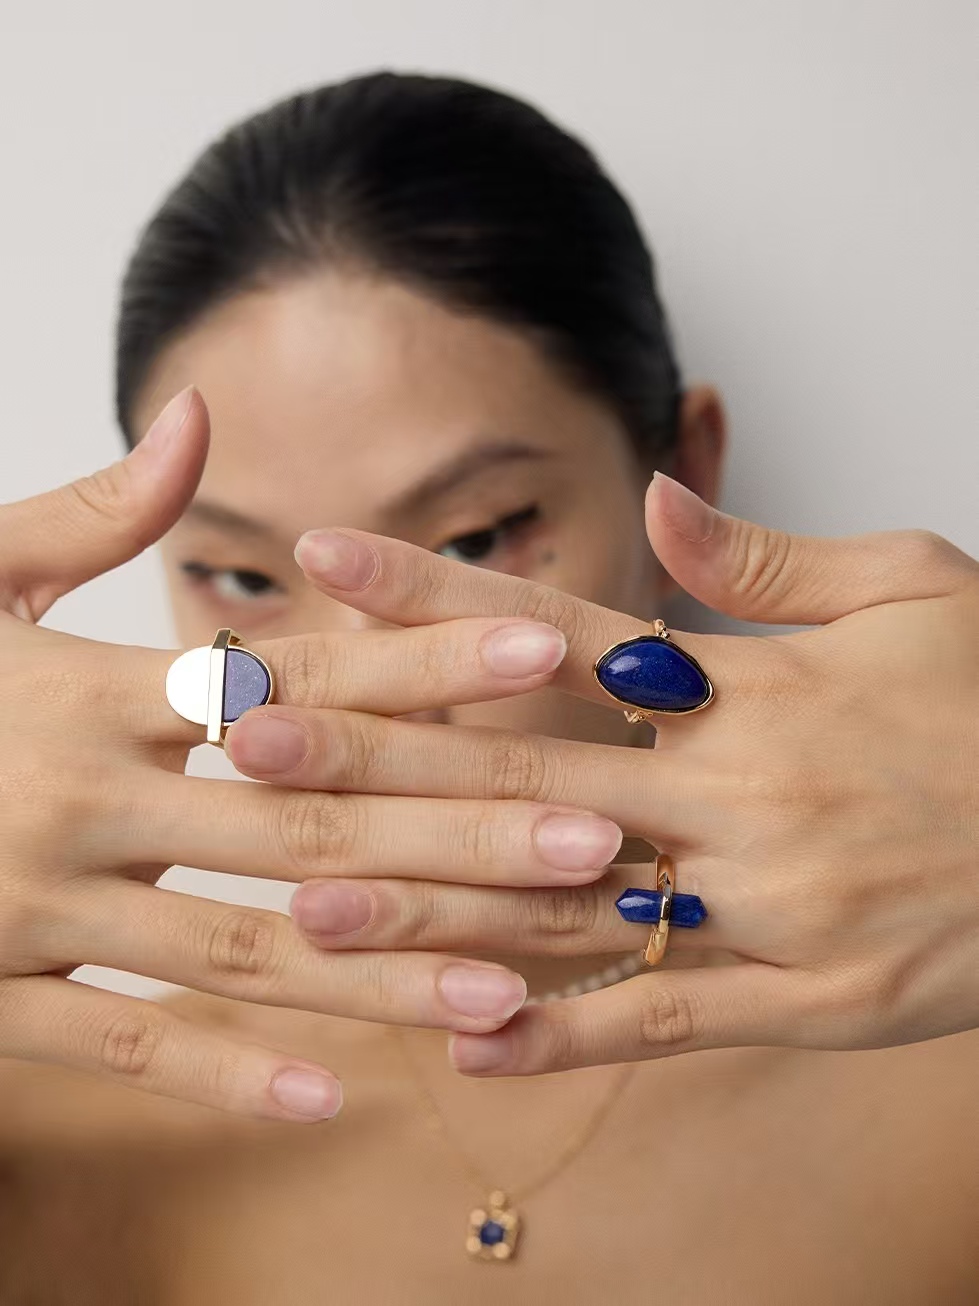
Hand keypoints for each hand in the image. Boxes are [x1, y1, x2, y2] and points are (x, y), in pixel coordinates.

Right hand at [0, 387, 622, 1116]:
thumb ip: (90, 511)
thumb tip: (194, 416)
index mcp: (89, 688)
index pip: (294, 670)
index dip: (422, 654)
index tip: (544, 643)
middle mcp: (84, 797)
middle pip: (308, 820)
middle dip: (458, 834)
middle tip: (597, 847)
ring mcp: (42, 903)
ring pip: (245, 947)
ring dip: (385, 976)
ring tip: (512, 995)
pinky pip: (126, 1041)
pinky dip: (228, 1072)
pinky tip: (338, 1097)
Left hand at [254, 472, 978, 1073]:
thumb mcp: (913, 590)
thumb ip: (769, 555)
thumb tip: (655, 495)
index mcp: (756, 688)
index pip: (554, 633)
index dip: (430, 595)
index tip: (319, 562)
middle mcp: (743, 796)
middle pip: (523, 770)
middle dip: (381, 753)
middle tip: (250, 738)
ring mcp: (772, 906)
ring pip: (572, 908)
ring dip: (436, 905)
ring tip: (310, 903)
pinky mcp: (810, 1000)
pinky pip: (666, 1021)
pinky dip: (565, 1034)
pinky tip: (463, 1041)